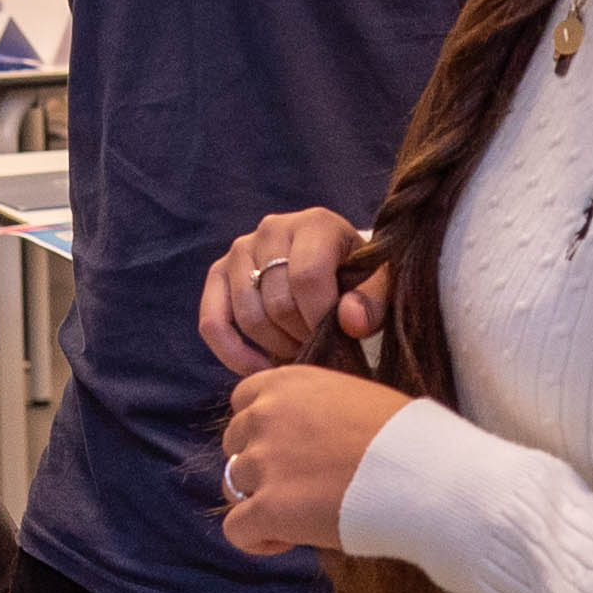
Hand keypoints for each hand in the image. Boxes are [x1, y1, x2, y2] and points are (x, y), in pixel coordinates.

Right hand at [199, 208, 376, 375]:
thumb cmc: (359, 277)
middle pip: (276, 302)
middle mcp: (271, 228)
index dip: (320, 317)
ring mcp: (240, 249)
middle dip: (300, 336)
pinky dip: (233, 353)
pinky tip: (259, 369)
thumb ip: (373, 301)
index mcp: (315, 223)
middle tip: (319, 346)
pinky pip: (212, 322)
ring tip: (299, 349)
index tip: (337, 337)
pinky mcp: (218, 274)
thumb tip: (350, 321)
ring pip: (247, 316)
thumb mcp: (380, 284)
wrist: (336, 266)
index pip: (307, 276)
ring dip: (275, 346)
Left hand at [219, 363, 410, 557]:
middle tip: (302, 486)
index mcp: (288, 382)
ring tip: (303, 516)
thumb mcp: (355, 398)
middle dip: (261, 465)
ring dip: (262, 501)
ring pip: (234, 486)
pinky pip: (236, 530)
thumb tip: (310, 436)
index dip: (262, 430)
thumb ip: (318, 410)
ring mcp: (262, 462)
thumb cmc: (408, 438)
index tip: (292, 450)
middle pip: (235, 444)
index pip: (243, 402)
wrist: (426, 476)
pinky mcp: (267, 508)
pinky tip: (290, 539)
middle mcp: (265, 415)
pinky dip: (257, 540)